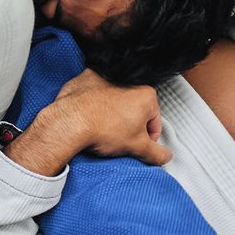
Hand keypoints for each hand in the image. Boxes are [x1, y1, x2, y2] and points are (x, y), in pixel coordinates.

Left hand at [52, 69, 170, 161]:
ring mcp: (107, 78)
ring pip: (116, 101)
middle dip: (129, 126)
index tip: (139, 146)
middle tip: (119, 140)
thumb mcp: (137, 147)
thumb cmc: (102, 128)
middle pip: (135, 110)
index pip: (154, 122)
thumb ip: (157, 153)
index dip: (148, 138)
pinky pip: (96, 94)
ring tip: (103, 131)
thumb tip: (164, 156)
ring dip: (113, 115)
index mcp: (146, 94)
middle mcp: (128, 81)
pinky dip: (94, 104)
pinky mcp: (87, 78)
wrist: (71, 121)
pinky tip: (91, 118)